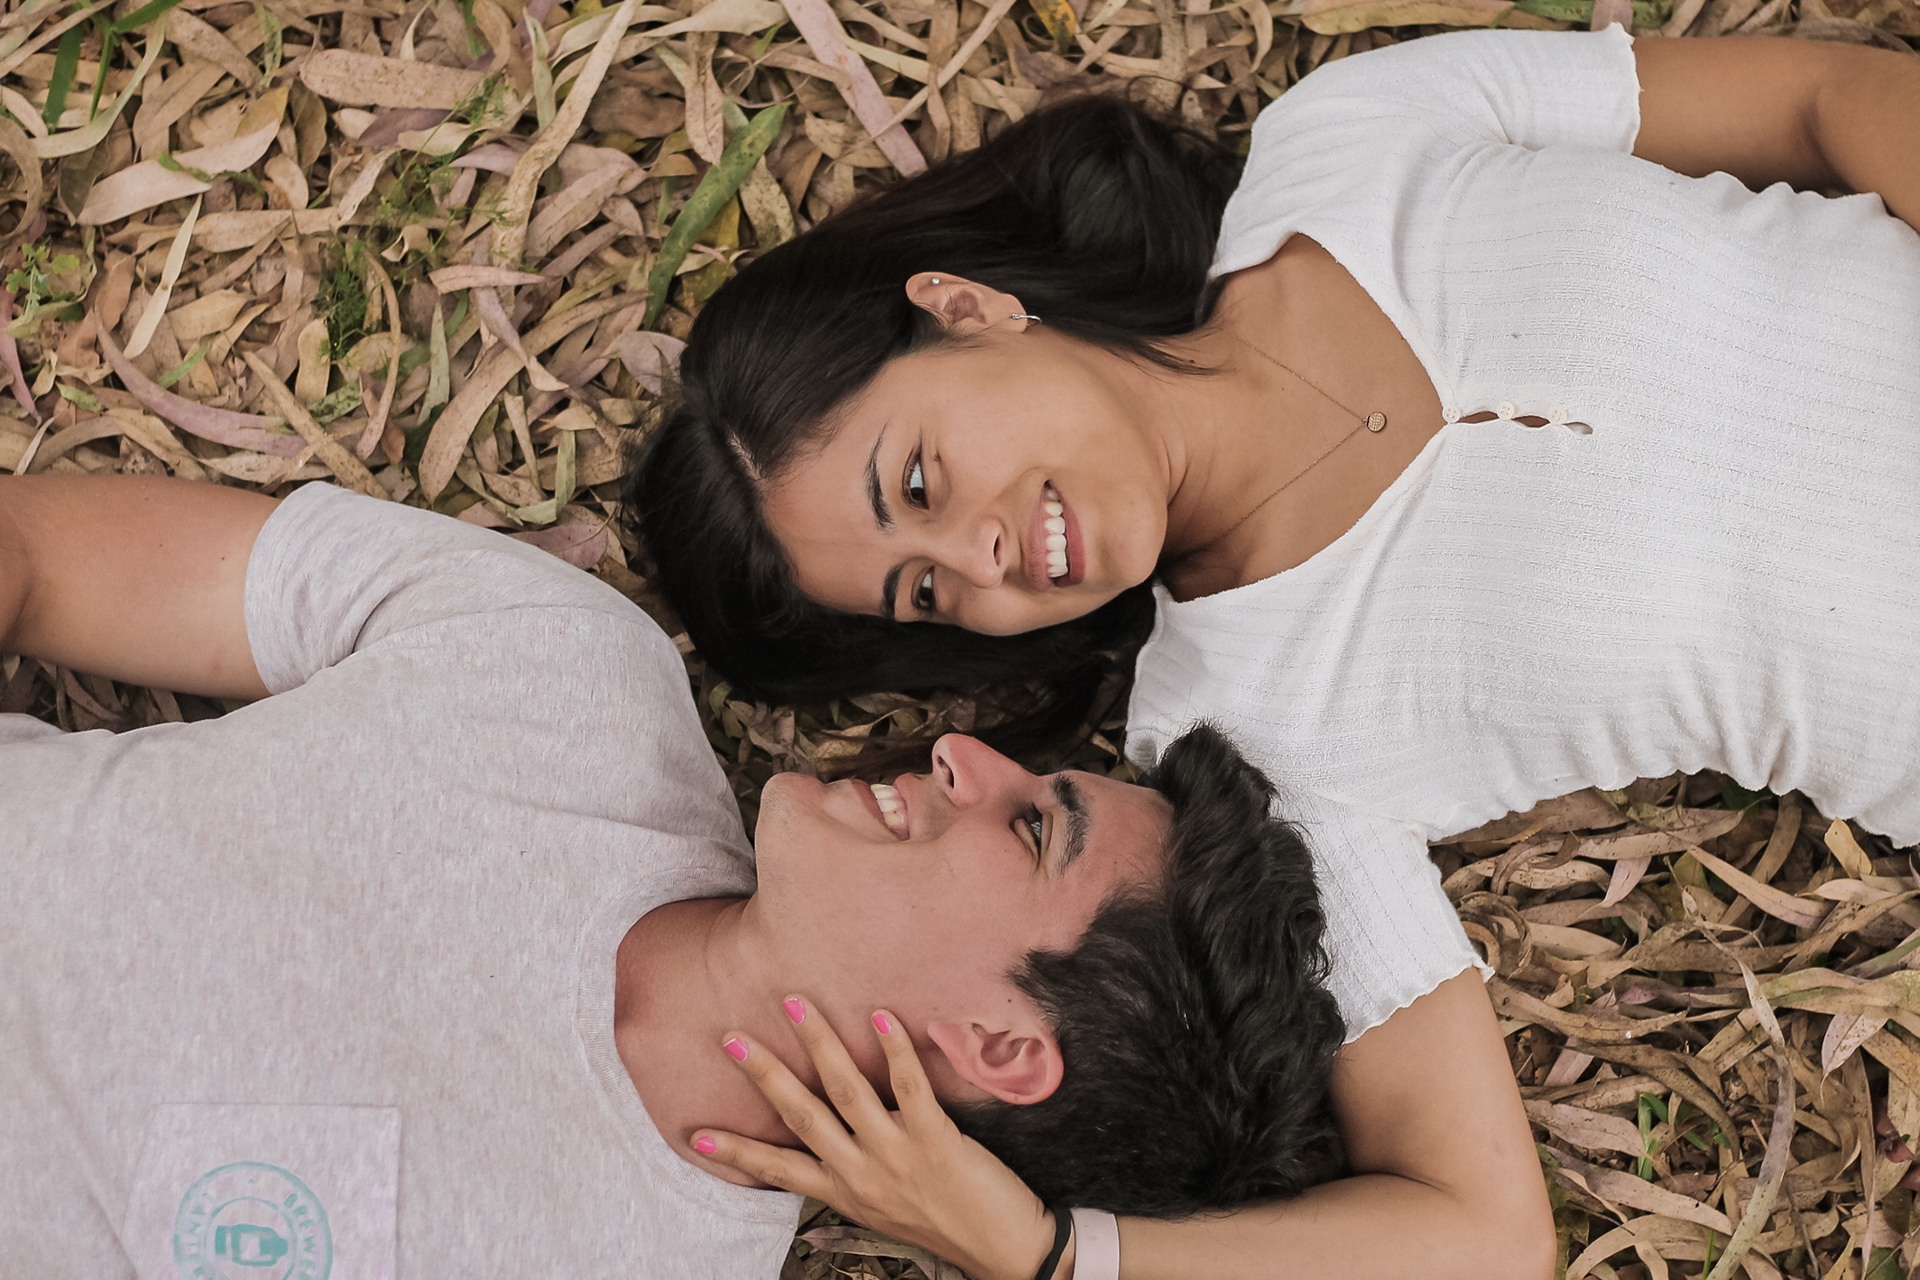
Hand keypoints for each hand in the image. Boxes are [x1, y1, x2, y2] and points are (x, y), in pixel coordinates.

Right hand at [693, 998, 1063, 1279]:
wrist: (1002, 1247)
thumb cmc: (944, 1222)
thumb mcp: (883, 1206)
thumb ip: (856, 1170)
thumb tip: (836, 1130)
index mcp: (845, 1192)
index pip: (780, 1170)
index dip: (738, 1152)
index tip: (697, 1135)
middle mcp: (861, 1173)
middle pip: (802, 1115)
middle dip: (765, 1074)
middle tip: (732, 1038)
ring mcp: (896, 1155)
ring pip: (847, 1091)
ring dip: (818, 1042)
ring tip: (795, 1004)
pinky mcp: (935, 1139)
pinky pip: (909, 1087)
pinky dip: (893, 1049)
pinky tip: (880, 1015)